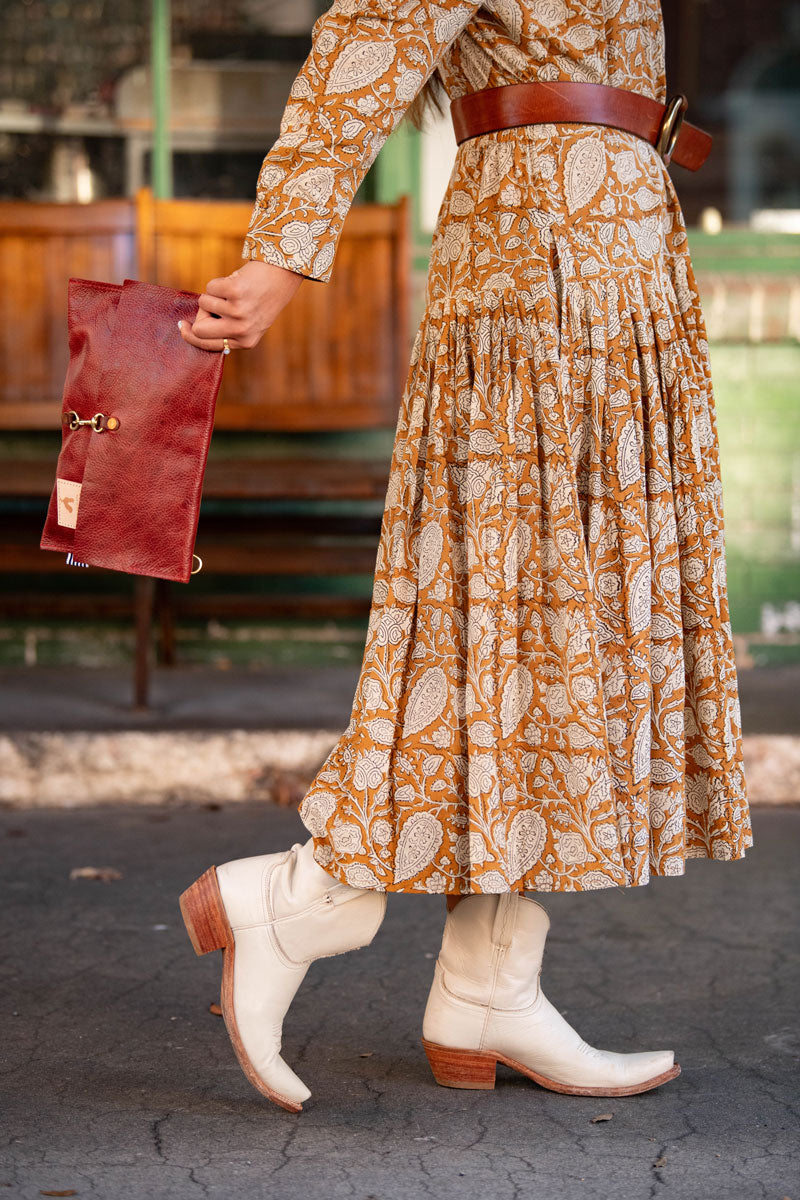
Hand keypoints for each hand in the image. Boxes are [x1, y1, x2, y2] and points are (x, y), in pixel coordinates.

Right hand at [178, 259, 304, 352]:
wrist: (282, 275)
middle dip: (200, 314)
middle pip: (199, 330)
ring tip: (233, 291)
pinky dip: (220, 281)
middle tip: (211, 304)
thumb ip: (227, 330)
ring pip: (204, 303)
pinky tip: (237, 281)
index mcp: (246, 342)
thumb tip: (194, 330)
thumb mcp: (250, 322)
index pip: (208, 345)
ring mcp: (239, 312)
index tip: (182, 325)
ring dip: (214, 294)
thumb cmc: (261, 298)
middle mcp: (242, 330)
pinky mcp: (235, 292)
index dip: (191, 336)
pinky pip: (210, 287)